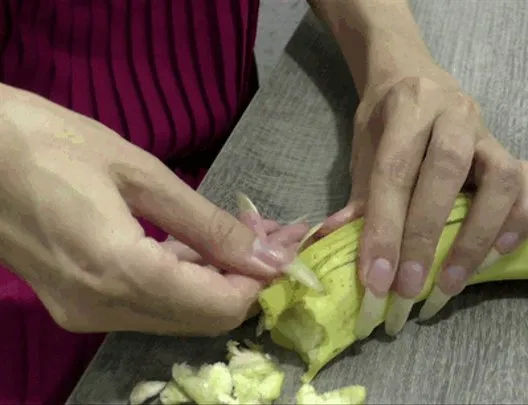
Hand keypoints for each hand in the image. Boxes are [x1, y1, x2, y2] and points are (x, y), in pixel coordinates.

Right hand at [0, 85, 307, 334]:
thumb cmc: (47, 142)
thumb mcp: (139, 172)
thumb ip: (207, 223)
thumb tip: (266, 254)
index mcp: (120, 271)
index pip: (218, 306)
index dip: (260, 280)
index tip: (283, 244)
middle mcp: (102, 309)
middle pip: (202, 320)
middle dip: (244, 282)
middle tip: (267, 237)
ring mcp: (84, 314)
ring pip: (177, 318)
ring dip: (215, 283)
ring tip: (238, 236)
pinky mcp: (75, 307)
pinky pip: (148, 308)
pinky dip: (181, 284)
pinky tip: (193, 246)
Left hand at [320, 71, 527, 337]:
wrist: (415, 77)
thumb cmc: (386, 121)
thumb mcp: (364, 149)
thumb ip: (359, 197)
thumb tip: (334, 244)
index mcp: (409, 107)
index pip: (395, 170)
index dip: (384, 228)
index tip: (376, 278)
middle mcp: (454, 113)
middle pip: (445, 172)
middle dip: (425, 236)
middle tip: (409, 287)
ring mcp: (488, 132)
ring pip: (500, 179)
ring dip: (477, 237)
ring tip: (453, 281)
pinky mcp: (510, 152)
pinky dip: (521, 220)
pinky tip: (499, 252)